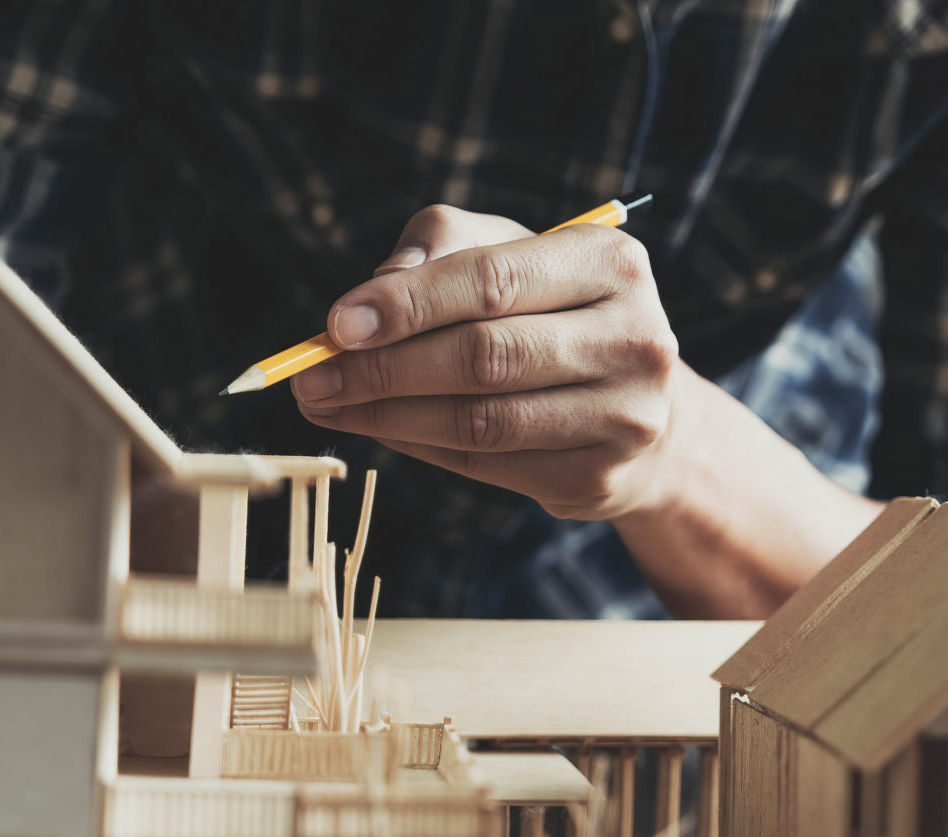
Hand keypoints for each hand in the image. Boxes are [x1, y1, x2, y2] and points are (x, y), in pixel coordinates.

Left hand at [292, 204, 689, 520]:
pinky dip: (419, 446)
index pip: (493, 281)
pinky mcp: (599, 479)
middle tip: (310, 376)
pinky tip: (379, 427)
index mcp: (611, 263)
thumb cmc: (553, 311)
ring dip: (387, 415)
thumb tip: (369, 297)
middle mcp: (635, 339)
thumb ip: (442, 247)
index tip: (336, 324)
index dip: (407, 304)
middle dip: (383, 368)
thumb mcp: (508, 251)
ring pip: (480, 420)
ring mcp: (624, 417)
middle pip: (484, 356)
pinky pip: (487, 465)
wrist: (637, 405)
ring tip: (326, 404)